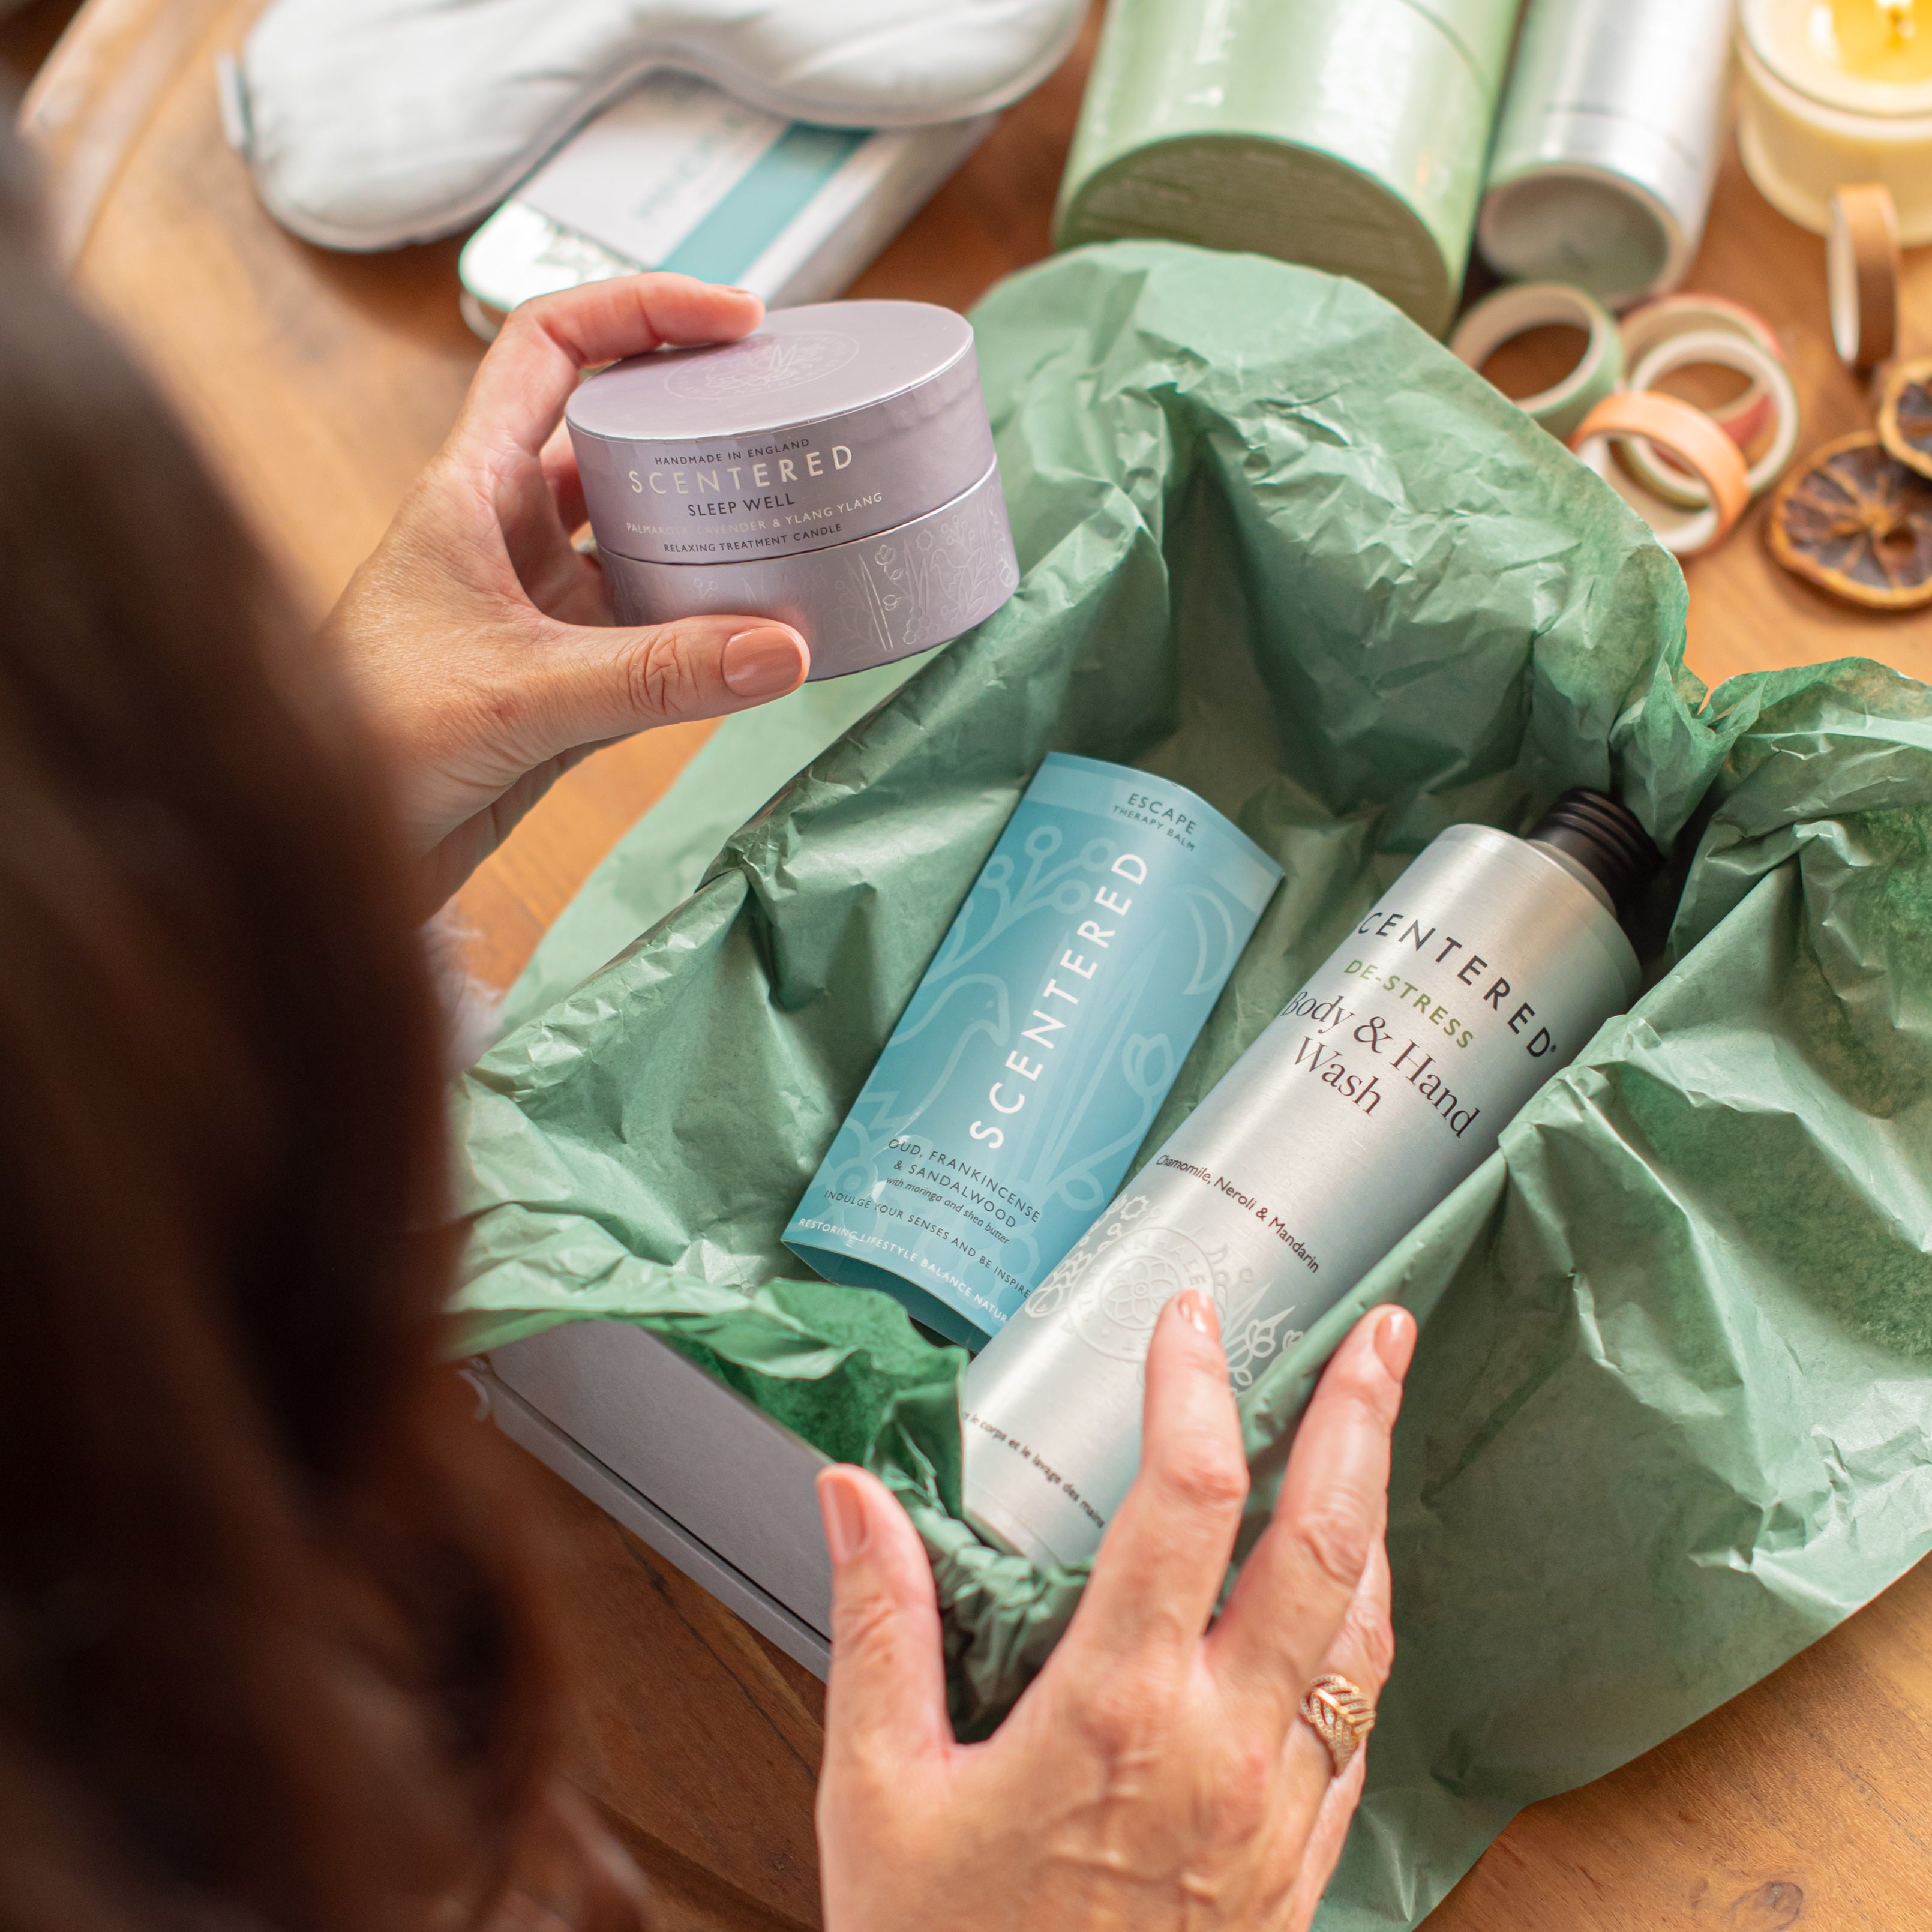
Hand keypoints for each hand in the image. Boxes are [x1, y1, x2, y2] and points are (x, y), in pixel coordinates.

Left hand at [325, 275, 810, 907]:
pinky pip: (655, 634)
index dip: (643, 310)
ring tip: (797, 522)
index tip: (733, 320)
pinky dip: (709, 633)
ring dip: (711, 530)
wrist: (317, 841)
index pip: (553, 346)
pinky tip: (764, 637)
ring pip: (643, 537)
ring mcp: (540, 605)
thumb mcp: (521, 692)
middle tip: (785, 416)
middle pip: (617, 433)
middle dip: (699, 418)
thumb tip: (782, 652)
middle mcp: (508, 532)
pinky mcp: (564, 676)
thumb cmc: (365, 739)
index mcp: (472, 488)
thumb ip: (657, 674)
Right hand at [814, 1296, 1413, 1931]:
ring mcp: (1277, 1810)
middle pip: (1329, 1543)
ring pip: (1367, 1629)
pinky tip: (1349, 1600)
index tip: (1188, 1320)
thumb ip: (879, 1627)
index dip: (1193, 1386)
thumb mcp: (877, 1795)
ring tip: (1376, 1435)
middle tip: (1382, 1335)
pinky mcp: (1297, 1865)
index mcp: (1120, 1711)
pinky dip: (1365, 1632)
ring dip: (1378, 1517)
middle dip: (1360, 1419)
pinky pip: (1360, 1722)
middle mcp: (1223, 1749)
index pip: (1186, 1497)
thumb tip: (853, 1497)